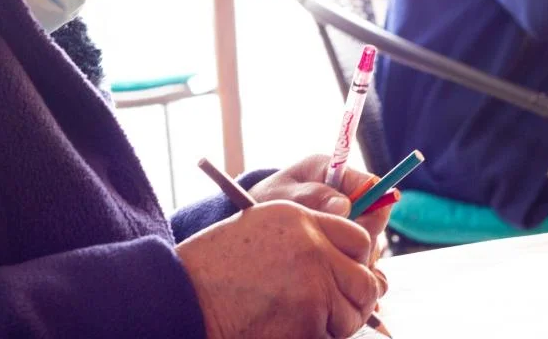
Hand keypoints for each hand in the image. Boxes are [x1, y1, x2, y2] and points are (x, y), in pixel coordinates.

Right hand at [178, 200, 382, 338]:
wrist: (182, 298)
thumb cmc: (214, 267)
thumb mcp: (260, 227)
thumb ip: (305, 235)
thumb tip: (349, 256)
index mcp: (302, 220)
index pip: (359, 239)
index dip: (357, 261)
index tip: (347, 274)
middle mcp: (314, 250)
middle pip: (364, 280)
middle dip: (355, 298)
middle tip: (337, 309)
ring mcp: (314, 289)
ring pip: (352, 314)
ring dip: (336, 324)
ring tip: (304, 322)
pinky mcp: (308, 325)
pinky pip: (331, 337)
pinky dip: (317, 338)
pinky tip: (290, 331)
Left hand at [249, 155, 393, 258]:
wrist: (250, 222)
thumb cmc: (263, 201)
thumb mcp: (281, 194)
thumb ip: (311, 197)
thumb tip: (344, 207)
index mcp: (335, 173)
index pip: (371, 184)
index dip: (373, 205)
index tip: (355, 226)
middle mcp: (347, 196)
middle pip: (376, 218)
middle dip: (363, 237)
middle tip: (338, 252)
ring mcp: (348, 222)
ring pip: (370, 241)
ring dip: (356, 256)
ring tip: (327, 265)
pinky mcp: (343, 243)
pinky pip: (359, 258)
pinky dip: (349, 267)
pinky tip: (329, 275)